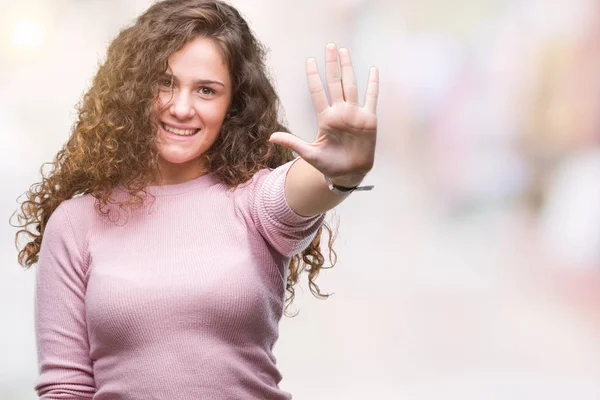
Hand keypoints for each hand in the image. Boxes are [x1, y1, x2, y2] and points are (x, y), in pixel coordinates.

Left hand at [269, 43, 378, 186]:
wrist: (348, 174)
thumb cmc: (328, 165)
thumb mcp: (309, 154)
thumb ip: (292, 143)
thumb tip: (270, 138)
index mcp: (325, 119)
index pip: (318, 93)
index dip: (314, 77)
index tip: (310, 61)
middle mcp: (340, 112)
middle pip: (334, 83)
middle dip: (332, 65)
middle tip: (329, 46)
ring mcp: (354, 114)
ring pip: (351, 86)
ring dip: (348, 69)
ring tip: (344, 52)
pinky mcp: (369, 119)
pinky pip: (371, 98)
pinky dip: (373, 84)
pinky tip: (373, 70)